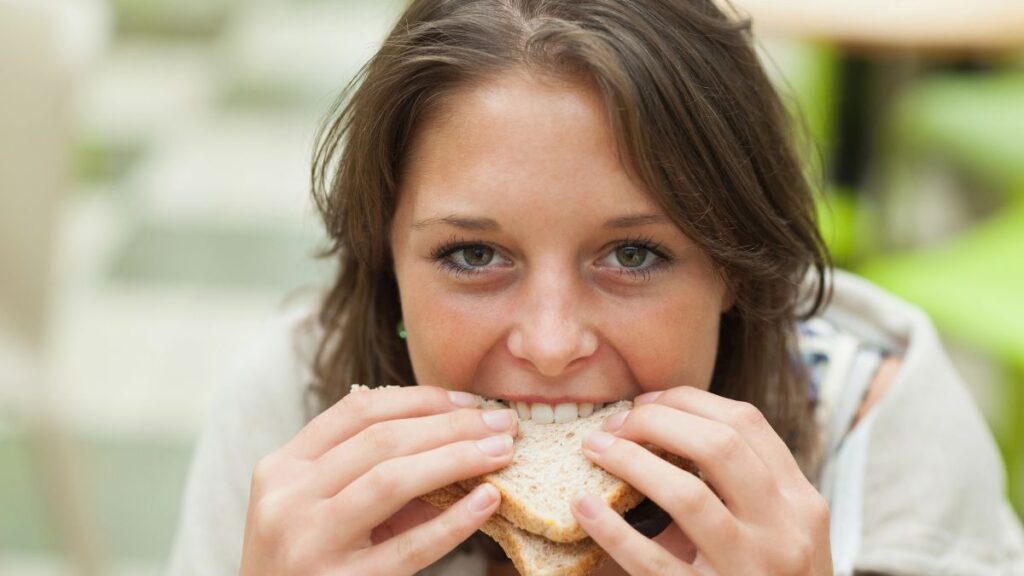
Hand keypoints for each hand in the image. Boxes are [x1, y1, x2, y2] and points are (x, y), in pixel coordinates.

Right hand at [239, 385, 517, 574]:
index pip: (358, 411)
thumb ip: (374, 473)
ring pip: (392, 480)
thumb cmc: (307, 562)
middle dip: (452, 424)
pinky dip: (454, 521)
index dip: (421, 399)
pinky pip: (410, 548)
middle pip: (382, 439)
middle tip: (501, 423)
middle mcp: (288, 499)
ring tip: (501, 452)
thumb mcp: (322, 508)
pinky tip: (487, 501)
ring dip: (456, 458)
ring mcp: (310, 542)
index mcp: (282, 468)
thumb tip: (459, 441)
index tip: (470, 401)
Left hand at [570, 386, 831, 574]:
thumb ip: (738, 486)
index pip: (747, 423)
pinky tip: (583, 506)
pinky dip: (612, 529)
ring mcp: (749, 570)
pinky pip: (652, 561)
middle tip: (616, 424)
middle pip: (719, 446)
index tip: (647, 402)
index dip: (689, 401)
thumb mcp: (775, 530)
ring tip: (596, 449)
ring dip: (632, 462)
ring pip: (688, 496)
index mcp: (800, 502)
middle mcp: (784, 531)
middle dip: (657, 422)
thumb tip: (659, 430)